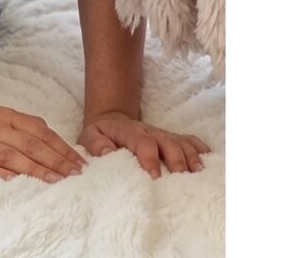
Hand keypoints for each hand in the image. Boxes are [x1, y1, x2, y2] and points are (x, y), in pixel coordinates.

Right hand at [0, 100, 87, 182]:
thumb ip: (19, 124)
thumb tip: (46, 130)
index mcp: (3, 114)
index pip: (38, 130)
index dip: (60, 145)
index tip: (79, 160)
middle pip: (29, 142)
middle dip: (55, 158)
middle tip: (75, 173)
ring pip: (12, 154)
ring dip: (36, 167)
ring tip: (56, 180)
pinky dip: (1, 172)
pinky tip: (17, 180)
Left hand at [79, 110, 210, 177]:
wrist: (111, 120)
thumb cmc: (101, 134)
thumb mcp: (89, 136)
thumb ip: (95, 144)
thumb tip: (106, 153)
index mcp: (130, 132)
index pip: (143, 142)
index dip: (150, 158)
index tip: (155, 176)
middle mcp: (150, 132)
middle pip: (168, 142)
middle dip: (176, 160)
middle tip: (181, 179)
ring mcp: (162, 134)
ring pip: (181, 142)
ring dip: (191, 156)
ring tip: (199, 173)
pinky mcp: (170, 138)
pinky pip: (189, 140)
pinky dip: (200, 149)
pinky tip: (209, 160)